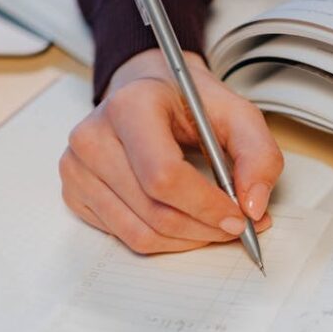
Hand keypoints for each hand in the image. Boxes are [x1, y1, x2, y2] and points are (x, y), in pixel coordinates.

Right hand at [59, 49, 282, 252]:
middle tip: (237, 227)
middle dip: (204, 229)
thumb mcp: (236, 113)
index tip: (240, 218)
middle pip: (154, 211)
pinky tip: (182, 220)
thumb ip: (258, 155)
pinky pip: (124, 237)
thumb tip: (253, 207)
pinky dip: (163, 240)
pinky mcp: (74, 191)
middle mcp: (93, 136)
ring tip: (213, 226)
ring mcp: (77, 167)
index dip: (206, 206)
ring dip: (187, 240)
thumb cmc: (186, 102)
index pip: (164, 176)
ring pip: (139, 233)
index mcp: (130, 106)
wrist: (145, 90)